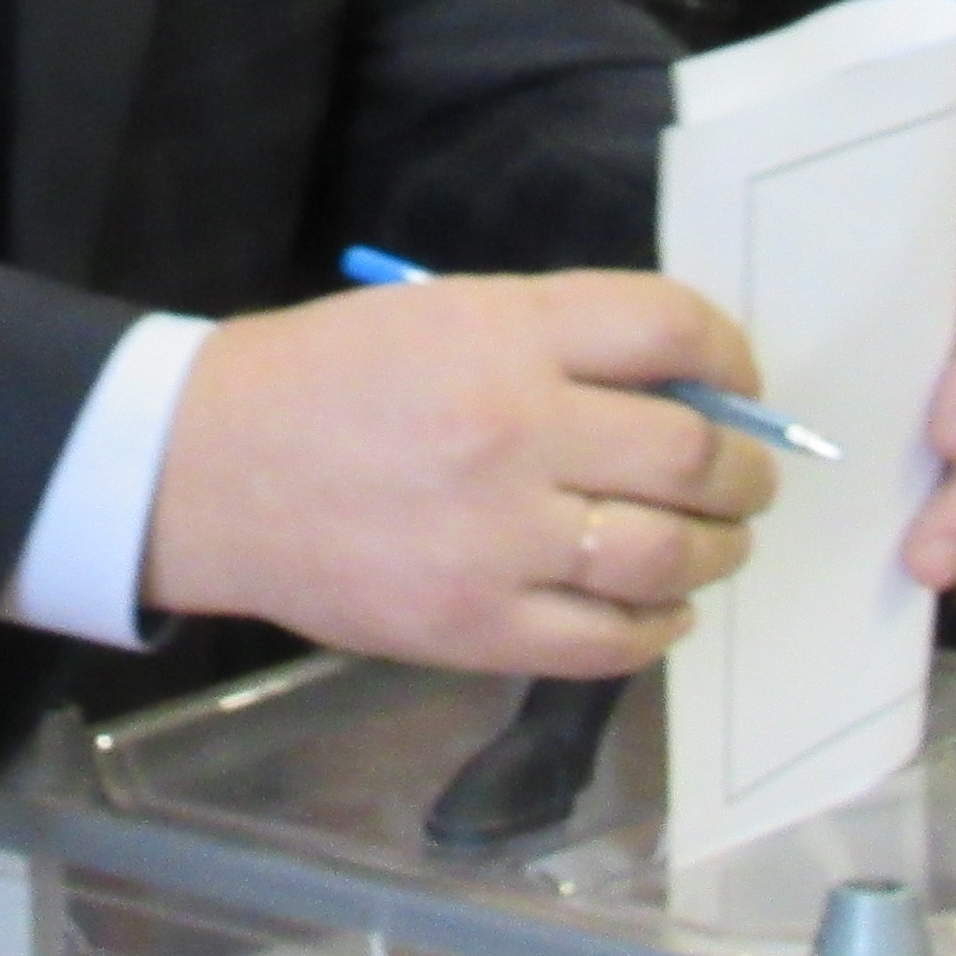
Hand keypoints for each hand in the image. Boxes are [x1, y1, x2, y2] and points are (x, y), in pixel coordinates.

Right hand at [146, 272, 774, 677]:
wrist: (206, 470)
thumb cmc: (327, 378)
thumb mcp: (443, 315)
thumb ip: (560, 344)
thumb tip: (686, 395)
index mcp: (507, 336)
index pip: (672, 331)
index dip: (732, 357)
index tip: (740, 385)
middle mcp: (517, 434)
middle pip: (691, 454)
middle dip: (745, 470)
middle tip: (749, 478)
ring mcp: (499, 541)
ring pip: (669, 554)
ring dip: (718, 550)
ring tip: (717, 544)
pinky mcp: (476, 627)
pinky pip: (611, 640)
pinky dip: (660, 626)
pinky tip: (663, 609)